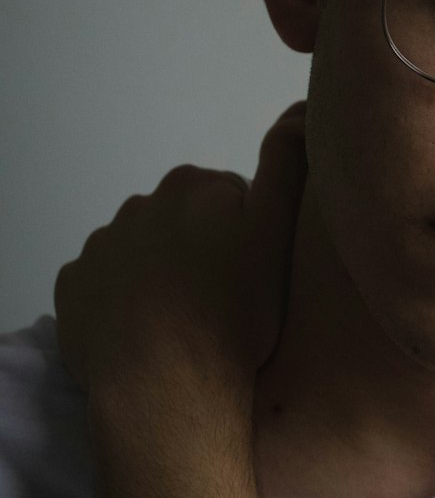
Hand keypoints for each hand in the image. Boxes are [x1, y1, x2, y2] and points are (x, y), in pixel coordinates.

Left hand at [54, 103, 307, 410]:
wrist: (168, 390)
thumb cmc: (233, 316)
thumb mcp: (278, 233)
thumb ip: (287, 163)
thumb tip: (298, 108)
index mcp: (191, 186)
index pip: (230, 198)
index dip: (249, 236)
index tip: (255, 274)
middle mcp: (139, 205)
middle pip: (183, 225)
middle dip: (203, 253)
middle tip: (225, 302)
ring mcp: (101, 249)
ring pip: (143, 256)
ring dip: (163, 278)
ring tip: (188, 324)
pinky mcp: (74, 290)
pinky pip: (104, 288)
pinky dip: (124, 304)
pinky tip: (148, 334)